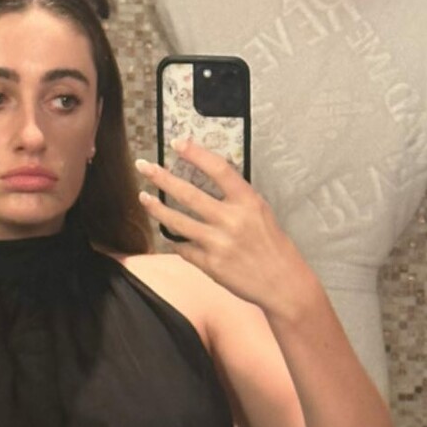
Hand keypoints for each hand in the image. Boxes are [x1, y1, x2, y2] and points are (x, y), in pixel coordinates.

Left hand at [135, 138, 323, 327]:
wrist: (283, 283)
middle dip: (161, 177)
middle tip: (143, 166)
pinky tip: (170, 236)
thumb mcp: (260, 212)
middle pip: (188, 193)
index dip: (195, 154)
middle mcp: (231, 220)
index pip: (218, 169)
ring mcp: (219, 243)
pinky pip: (184, 249)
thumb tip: (207, 184)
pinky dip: (176, 242)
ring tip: (144, 198)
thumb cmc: (272, 246)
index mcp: (248, 202)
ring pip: (178, 222)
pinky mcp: (211, 265)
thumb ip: (236, 199)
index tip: (177, 143)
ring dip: (157, 208)